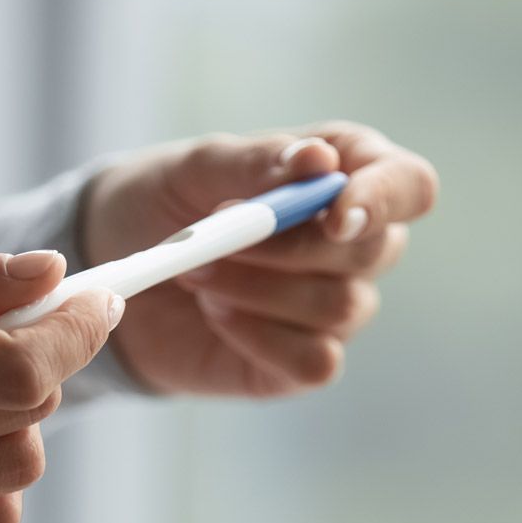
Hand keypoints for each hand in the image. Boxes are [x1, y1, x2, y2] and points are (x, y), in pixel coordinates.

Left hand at [82, 122, 437, 396]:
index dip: (384, 199)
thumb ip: (257, 163)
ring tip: (198, 273)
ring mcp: (332, 306)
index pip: (408, 185)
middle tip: (213, 237)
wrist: (113, 265)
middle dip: (286, 247)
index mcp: (344, 175)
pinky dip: (258, 337)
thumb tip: (319, 161)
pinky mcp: (302, 361)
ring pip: (340, 307)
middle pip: (373, 250)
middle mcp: (351, 243)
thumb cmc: (164, 202)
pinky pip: (316, 361)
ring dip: (257, 289)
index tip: (334, 212)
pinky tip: (217, 315)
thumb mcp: (196, 168)